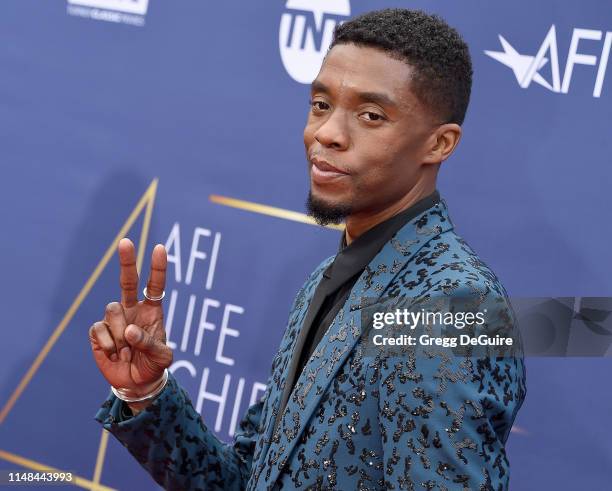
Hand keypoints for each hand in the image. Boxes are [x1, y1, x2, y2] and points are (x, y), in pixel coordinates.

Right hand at [89, 238, 172, 395]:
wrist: (136, 384)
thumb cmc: (153, 365)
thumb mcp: (162, 358)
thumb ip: (150, 343)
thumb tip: (129, 331)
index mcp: (152, 311)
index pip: (155, 285)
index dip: (158, 267)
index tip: (160, 248)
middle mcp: (132, 309)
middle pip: (127, 281)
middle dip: (126, 261)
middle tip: (126, 241)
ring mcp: (114, 320)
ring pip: (112, 310)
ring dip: (120, 332)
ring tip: (127, 351)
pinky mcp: (98, 332)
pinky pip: (99, 329)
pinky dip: (108, 344)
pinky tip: (115, 355)